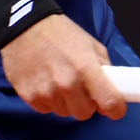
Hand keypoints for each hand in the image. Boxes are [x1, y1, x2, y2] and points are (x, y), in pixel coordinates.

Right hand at [0, 15, 126, 120]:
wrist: (24, 25)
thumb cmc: (60, 33)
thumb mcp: (90, 44)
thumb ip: (104, 68)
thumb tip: (112, 90)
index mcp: (86, 68)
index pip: (110, 103)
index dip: (115, 109)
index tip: (114, 108)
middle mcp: (66, 83)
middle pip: (85, 114)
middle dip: (86, 104)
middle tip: (80, 89)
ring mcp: (46, 92)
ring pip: (64, 112)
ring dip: (65, 101)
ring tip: (57, 80)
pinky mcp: (29, 96)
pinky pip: (45, 109)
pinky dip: (47, 100)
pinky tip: (43, 81)